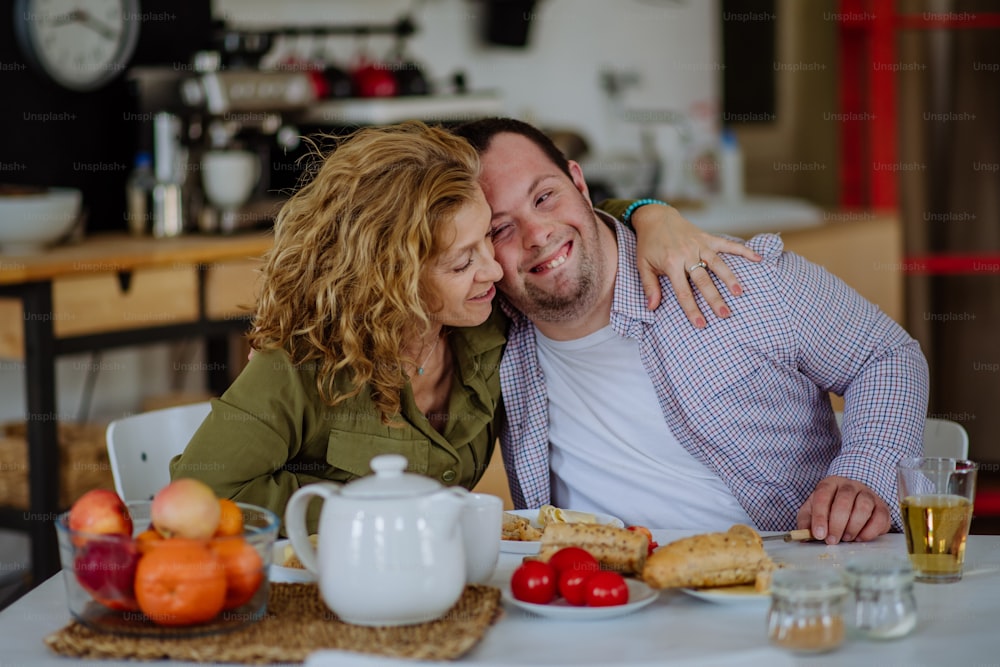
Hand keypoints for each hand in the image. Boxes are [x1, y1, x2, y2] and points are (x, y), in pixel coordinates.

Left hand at [630, 204, 761, 325]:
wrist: (655, 217)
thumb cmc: (648, 244)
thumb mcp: (642, 265)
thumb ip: (649, 286)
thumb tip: (651, 307)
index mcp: (671, 263)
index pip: (683, 291)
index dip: (692, 309)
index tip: (700, 324)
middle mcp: (687, 254)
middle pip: (703, 280)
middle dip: (714, 298)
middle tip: (725, 314)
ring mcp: (699, 244)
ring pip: (718, 263)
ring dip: (729, 278)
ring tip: (739, 293)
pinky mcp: (707, 237)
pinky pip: (727, 244)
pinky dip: (743, 250)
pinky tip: (757, 259)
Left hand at [795, 475, 891, 543]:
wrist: (854, 503)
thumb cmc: (830, 509)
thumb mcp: (813, 512)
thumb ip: (806, 522)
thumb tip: (803, 536)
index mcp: (830, 484)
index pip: (823, 495)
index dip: (820, 516)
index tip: (819, 535)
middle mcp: (850, 486)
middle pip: (844, 500)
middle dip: (837, 524)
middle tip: (832, 541)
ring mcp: (868, 495)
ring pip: (863, 507)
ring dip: (853, 526)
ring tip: (846, 538)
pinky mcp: (882, 507)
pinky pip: (880, 518)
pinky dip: (870, 531)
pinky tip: (860, 538)